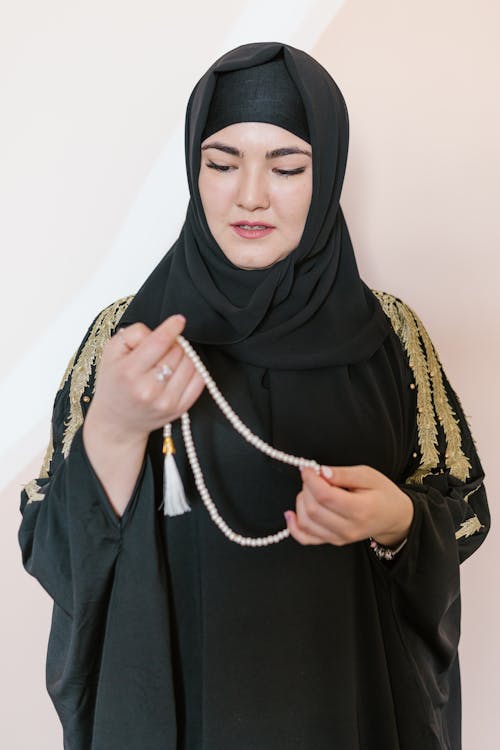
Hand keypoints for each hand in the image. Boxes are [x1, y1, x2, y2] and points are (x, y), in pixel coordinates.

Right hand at [85, 314, 204, 446]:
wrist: (117, 421)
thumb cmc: (114, 381)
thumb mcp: (111, 351)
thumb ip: (134, 334)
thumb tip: (163, 331)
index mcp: (129, 372)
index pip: (159, 342)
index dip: (172, 327)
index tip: (179, 320)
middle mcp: (149, 389)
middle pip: (176, 351)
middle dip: (172, 343)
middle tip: (163, 347)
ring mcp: (166, 402)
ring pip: (190, 364)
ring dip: (183, 356)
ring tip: (169, 359)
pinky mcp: (179, 409)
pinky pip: (200, 380)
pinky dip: (194, 369)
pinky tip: (180, 369)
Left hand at [285, 464, 413, 547]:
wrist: (393, 516)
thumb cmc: (382, 493)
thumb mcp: (368, 475)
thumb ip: (343, 473)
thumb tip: (320, 472)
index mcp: (361, 510)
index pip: (325, 496)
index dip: (311, 480)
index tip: (307, 468)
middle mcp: (349, 528)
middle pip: (313, 509)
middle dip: (306, 488)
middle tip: (314, 477)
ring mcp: (340, 538)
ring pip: (306, 522)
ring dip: (301, 502)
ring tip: (313, 490)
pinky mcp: (333, 541)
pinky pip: (306, 538)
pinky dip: (294, 526)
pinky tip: (291, 514)